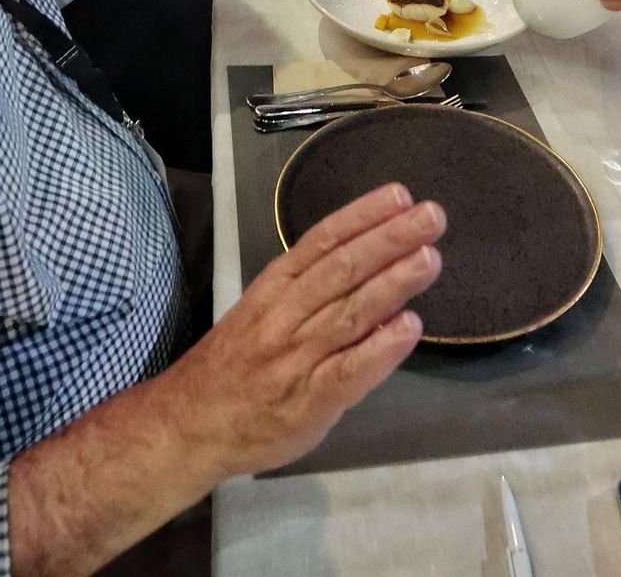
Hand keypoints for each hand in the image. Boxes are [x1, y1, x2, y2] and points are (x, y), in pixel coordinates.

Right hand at [156, 184, 443, 477]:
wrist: (188, 425)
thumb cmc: (232, 366)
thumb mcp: (260, 312)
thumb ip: (309, 293)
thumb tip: (370, 266)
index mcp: (274, 287)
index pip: (322, 241)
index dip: (362, 217)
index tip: (399, 195)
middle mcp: (285, 315)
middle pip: (342, 269)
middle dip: (390, 239)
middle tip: (432, 216)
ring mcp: (297, 358)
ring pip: (350, 312)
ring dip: (393, 283)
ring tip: (430, 258)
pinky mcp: (309, 401)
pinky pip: (349, 370)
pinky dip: (381, 348)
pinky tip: (409, 328)